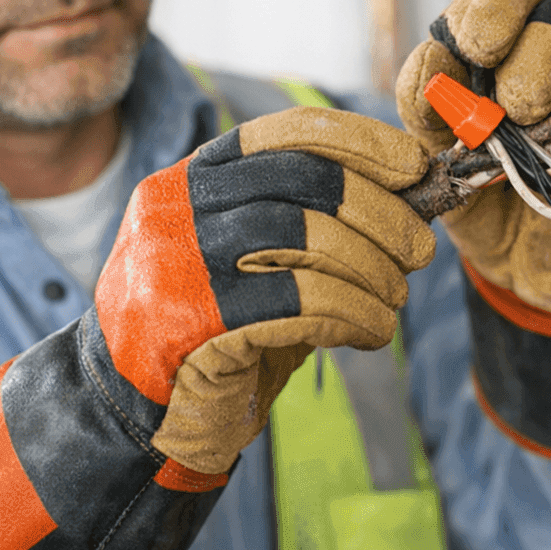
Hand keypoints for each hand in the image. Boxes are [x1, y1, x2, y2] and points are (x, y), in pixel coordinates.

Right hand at [0, 107, 433, 549]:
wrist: (130, 414)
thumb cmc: (214, 332)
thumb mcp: (254, 262)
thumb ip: (310, 224)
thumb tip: (411, 198)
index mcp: (192, 179)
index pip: (286, 135)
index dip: (361, 143)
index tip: (415, 166)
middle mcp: (176, 207)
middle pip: (301, 182)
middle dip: (377, 212)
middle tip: (419, 248)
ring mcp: (176, 262)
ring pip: (303, 239)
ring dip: (369, 269)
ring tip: (395, 298)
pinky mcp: (190, 323)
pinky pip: (297, 304)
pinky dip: (351, 314)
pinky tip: (371, 330)